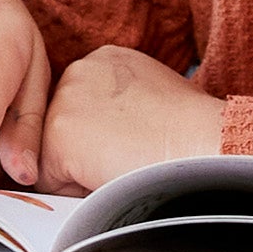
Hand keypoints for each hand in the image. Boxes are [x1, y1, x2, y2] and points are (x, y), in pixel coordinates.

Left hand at [35, 48, 226, 193]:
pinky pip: (50, 182)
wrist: (202, 142)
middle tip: (127, 157)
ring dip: (80, 171)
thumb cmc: (192, 131)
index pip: (79, 108)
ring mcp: (65, 101)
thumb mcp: (151, 96)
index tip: (128, 143)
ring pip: (52, 155)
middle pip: (60, 129)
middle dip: (84, 153)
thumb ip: (118, 106)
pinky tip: (112, 175)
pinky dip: (76, 191)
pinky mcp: (59, 135)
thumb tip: (103, 136)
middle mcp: (79, 70)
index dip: (99, 137)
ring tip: (123, 164)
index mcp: (103, 60)